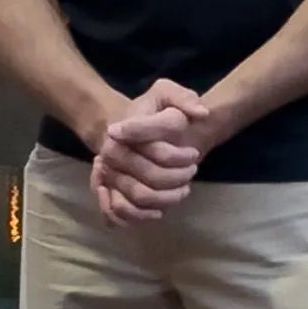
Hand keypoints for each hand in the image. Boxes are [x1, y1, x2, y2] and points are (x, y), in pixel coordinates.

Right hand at [90, 79, 209, 227]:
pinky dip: (142, 215)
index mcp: (127, 125)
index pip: (155, 148)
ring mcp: (108, 171)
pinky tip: (160, 210)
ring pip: (140, 195)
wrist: (125, 130)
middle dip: (178, 176)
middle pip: (152, 174)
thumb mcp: (167, 93)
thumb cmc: (152, 113)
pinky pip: (120, 210)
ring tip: (182, 189)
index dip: (178, 156)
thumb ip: (184, 98)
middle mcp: (113, 150)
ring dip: (167, 197)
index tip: (194, 153)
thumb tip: (201, 113)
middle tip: (192, 170)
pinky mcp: (106, 189)